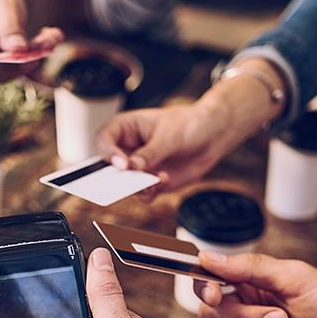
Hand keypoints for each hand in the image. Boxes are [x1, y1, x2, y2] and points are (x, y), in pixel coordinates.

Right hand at [0, 0, 62, 82]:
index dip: (0, 60)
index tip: (28, 51)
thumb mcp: (5, 7)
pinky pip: (4, 76)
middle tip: (48, 43)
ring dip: (26, 63)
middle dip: (18, 62)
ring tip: (50, 39)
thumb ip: (10, 28)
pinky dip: (25, 64)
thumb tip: (19, 50)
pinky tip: (42, 47)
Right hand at [96, 102, 236, 196]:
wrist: (212, 136)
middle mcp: (128, 149)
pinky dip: (150, 192)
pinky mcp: (150, 181)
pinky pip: (142, 193)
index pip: (104, 140)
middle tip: (128, 181)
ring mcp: (138, 167)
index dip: (108, 153)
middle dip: (117, 176)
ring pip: (124, 183)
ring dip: (138, 186)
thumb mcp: (169, 136)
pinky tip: (164, 179)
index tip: (122, 164)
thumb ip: (149, 153)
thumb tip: (132, 167)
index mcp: (126, 128)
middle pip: (108, 166)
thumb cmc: (189, 124)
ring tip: (155, 179)